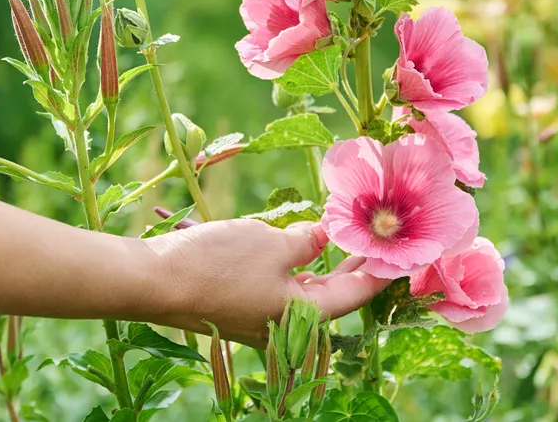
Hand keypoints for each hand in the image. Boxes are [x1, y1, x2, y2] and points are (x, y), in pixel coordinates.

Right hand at [143, 219, 389, 345]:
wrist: (155, 281)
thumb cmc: (218, 264)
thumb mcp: (271, 242)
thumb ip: (305, 240)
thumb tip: (325, 235)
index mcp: (304, 314)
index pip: (358, 292)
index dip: (381, 268)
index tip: (402, 248)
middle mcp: (287, 324)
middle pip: (334, 294)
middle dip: (356, 264)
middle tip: (380, 237)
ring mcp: (262, 318)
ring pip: (306, 291)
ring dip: (325, 263)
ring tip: (343, 234)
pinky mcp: (240, 306)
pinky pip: (279, 287)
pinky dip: (295, 265)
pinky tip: (298, 242)